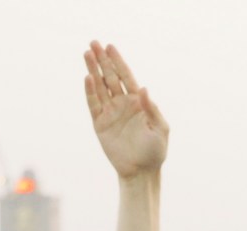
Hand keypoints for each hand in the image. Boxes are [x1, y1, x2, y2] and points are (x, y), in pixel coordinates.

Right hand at [83, 41, 168, 178]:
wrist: (141, 171)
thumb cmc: (155, 151)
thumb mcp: (160, 129)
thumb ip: (151, 109)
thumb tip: (143, 88)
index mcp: (138, 103)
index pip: (126, 77)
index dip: (118, 62)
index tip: (110, 47)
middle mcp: (122, 104)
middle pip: (110, 77)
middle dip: (102, 60)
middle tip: (93, 43)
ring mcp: (110, 113)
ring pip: (99, 87)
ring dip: (93, 71)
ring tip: (86, 54)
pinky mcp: (100, 123)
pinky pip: (93, 104)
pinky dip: (90, 92)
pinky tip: (88, 78)